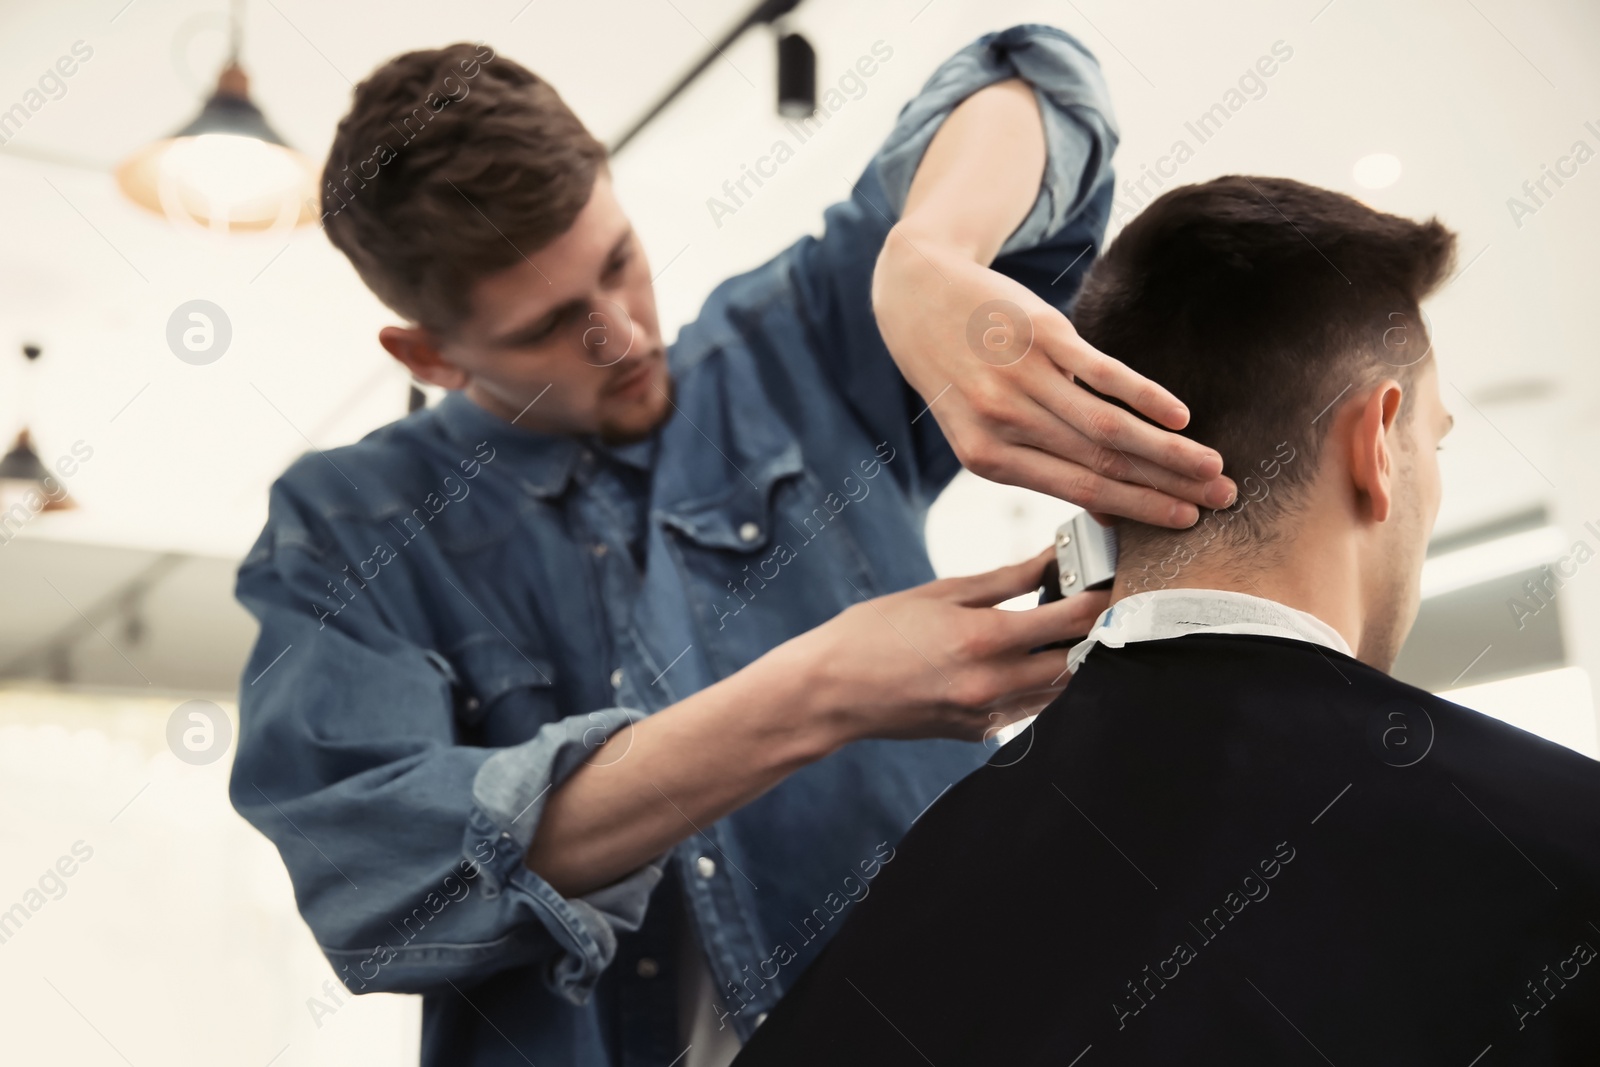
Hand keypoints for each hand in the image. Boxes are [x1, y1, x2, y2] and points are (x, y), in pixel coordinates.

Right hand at [766, 547, 1109, 747]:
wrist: (831, 693)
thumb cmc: (873, 633)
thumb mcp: (939, 593)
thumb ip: (1003, 580)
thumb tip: (1049, 561)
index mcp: (983, 639)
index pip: (1069, 619)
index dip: (1100, 597)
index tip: (1113, 579)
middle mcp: (992, 682)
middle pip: (1078, 660)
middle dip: (1096, 631)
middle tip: (1104, 604)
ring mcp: (987, 713)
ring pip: (1060, 690)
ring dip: (1074, 659)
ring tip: (1071, 628)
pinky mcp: (978, 731)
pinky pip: (1030, 708)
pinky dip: (1042, 682)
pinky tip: (1032, 658)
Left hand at [873, 236, 1236, 527]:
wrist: (918, 295)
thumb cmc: (958, 372)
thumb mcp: (978, 429)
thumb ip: (1039, 466)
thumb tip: (1108, 510)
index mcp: (987, 457)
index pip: (1078, 490)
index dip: (1137, 508)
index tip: (1185, 522)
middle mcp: (1004, 422)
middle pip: (1101, 462)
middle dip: (1167, 486)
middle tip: (1221, 499)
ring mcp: (1023, 376)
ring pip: (1108, 425)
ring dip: (1168, 450)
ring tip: (1213, 464)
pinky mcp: (1041, 333)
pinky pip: (1102, 372)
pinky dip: (1146, 395)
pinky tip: (1180, 415)